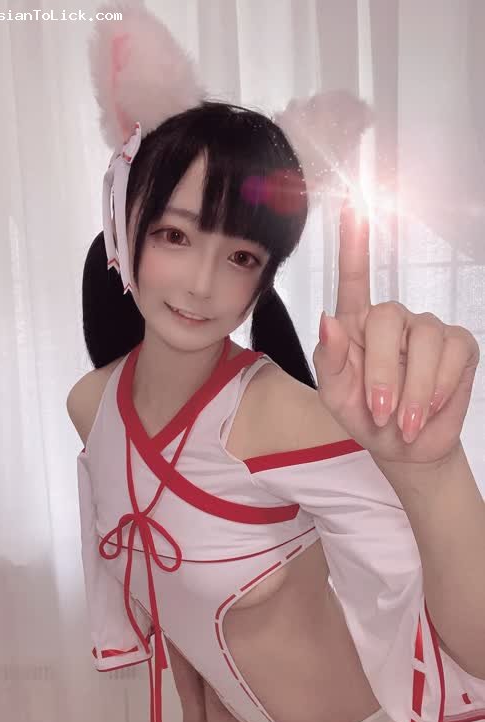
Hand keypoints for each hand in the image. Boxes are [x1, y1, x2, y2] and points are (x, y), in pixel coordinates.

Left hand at [312, 200, 480, 465]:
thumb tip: (328, 320)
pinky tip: (427, 409)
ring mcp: (428, 329)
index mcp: (356, 325)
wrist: (405, 449)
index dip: (354, 244)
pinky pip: (452, 354)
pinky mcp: (459, 345)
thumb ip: (330, 360)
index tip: (352, 207)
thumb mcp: (336, 396)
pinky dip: (438, 387)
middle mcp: (393, 319)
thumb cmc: (365, 417)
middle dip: (383, 372)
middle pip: (388, 318)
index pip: (354, 279)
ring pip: (424, 339)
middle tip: (379, 411)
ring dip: (412, 389)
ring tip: (403, 420)